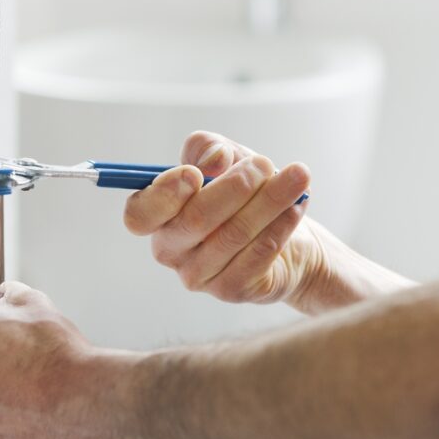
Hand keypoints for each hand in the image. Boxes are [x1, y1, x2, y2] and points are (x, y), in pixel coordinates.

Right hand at [124, 131, 323, 307]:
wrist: (284, 228)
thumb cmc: (243, 190)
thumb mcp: (224, 156)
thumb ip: (209, 148)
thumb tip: (213, 161)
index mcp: (156, 216)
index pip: (140, 215)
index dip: (163, 195)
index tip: (195, 174)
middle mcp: (170, 249)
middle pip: (194, 221)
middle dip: (234, 187)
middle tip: (264, 164)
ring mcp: (198, 275)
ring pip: (232, 235)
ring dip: (268, 201)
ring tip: (298, 177)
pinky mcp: (230, 290)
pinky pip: (256, 255)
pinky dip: (280, 226)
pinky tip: (295, 207)